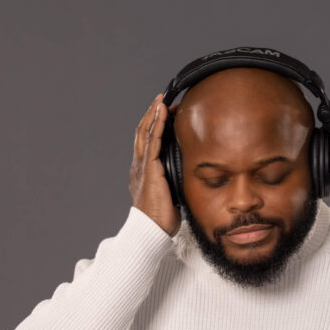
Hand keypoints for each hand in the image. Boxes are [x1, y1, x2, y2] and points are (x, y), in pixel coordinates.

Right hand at [129, 94, 180, 235]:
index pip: (147, 142)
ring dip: (153, 115)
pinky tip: (163, 114)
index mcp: (144, 171)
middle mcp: (140, 166)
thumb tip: (189, 173)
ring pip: (145, 134)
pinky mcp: (149, 170)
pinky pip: (152, 142)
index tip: (163, 112)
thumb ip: (175, 180)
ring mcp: (142, 167)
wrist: (152, 230)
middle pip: (142, 133)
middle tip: (160, 99)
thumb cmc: (162, 216)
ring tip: (160, 101)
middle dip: (151, 115)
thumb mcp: (171, 192)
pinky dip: (157, 126)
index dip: (153, 125)